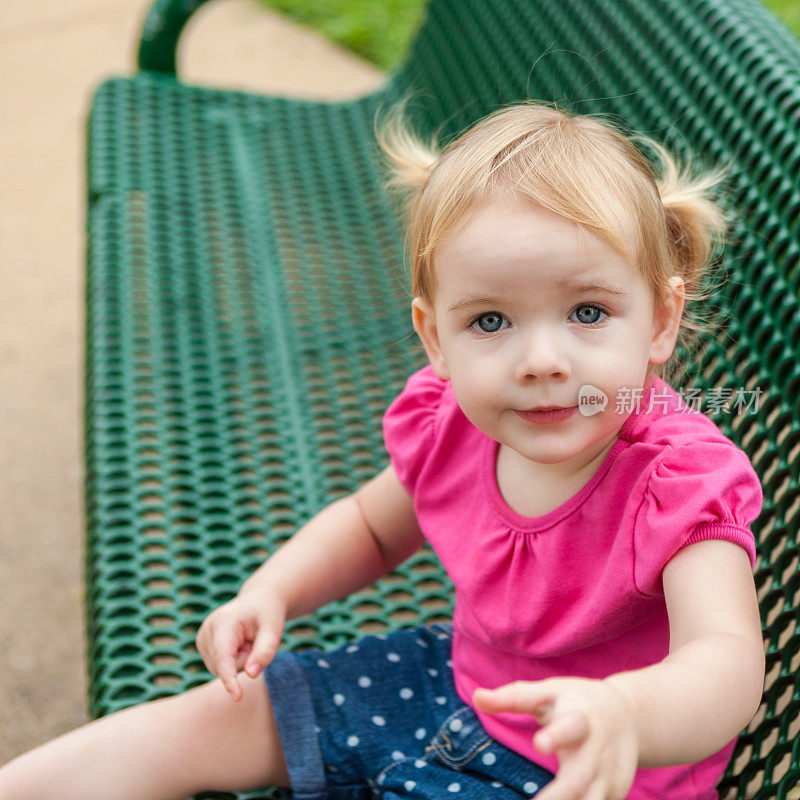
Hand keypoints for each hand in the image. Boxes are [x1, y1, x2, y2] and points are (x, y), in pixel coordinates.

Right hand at [196, 592, 286, 701]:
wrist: (258, 600)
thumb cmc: (267, 613)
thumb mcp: (274, 627)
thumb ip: (265, 650)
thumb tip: (252, 674)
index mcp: (223, 623)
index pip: (224, 658)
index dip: (230, 679)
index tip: (237, 696)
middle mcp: (207, 631)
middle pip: (225, 668)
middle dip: (245, 661)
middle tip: (256, 640)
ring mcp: (202, 639)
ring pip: (222, 670)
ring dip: (240, 661)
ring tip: (248, 640)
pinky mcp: (204, 646)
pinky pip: (220, 668)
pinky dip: (234, 661)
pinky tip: (240, 644)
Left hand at [473, 677, 638, 799]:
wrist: (629, 715)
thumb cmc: (576, 700)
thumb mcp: (549, 692)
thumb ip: (515, 697)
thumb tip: (476, 697)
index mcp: (581, 720)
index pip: (570, 728)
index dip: (555, 736)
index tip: (539, 744)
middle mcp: (597, 752)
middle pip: (578, 780)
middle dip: (557, 797)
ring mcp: (608, 777)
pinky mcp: (614, 794)